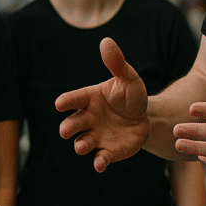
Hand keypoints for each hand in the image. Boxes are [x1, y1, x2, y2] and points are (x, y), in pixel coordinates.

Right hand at [55, 37, 149, 172]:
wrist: (146, 117)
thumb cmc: (131, 95)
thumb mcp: (128, 78)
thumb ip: (116, 63)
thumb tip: (106, 41)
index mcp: (90, 99)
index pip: (75, 99)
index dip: (67, 101)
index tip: (59, 104)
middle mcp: (88, 118)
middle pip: (73, 123)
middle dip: (68, 127)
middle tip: (65, 131)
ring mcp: (97, 136)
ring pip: (83, 142)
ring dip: (80, 145)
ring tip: (80, 147)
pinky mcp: (108, 151)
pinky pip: (101, 157)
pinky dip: (99, 162)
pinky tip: (100, 164)